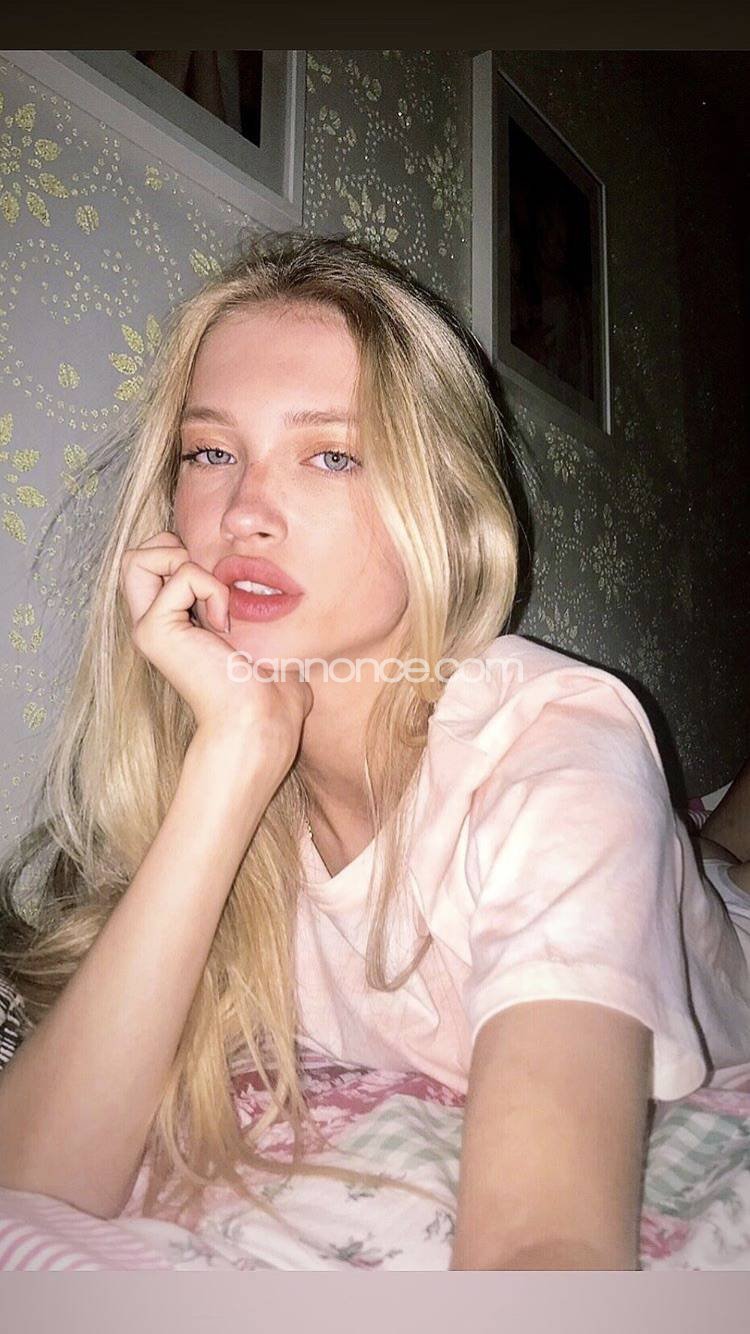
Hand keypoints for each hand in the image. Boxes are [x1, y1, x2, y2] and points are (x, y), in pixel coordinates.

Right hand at [119, 531, 312, 766]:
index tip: (224, 595)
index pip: (156, 565)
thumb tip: (281, 603)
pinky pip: (184, 574)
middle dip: (174, 550)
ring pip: (138, 558)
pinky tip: (224, 627)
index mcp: (174, 627)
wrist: (259, 724)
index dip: (187, 557)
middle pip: (134, 558)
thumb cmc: (272, 699)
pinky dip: (214, 588)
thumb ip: (259, 620)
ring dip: (186, 562)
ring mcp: (148, 628)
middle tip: (209, 587)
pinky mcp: (155, 630)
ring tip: (213, 602)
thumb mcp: (267, 646)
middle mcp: (153, 626)